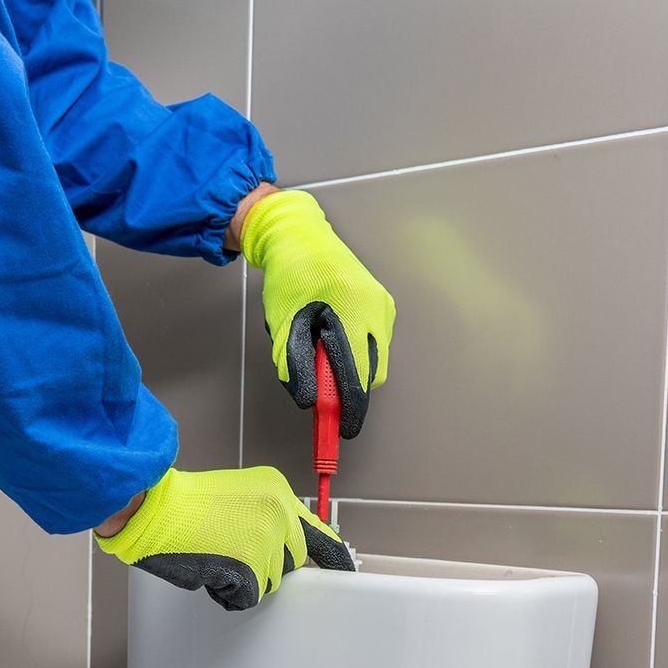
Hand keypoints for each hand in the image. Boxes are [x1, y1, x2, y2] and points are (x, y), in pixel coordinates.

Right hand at [95, 467, 354, 610]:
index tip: (347, 571)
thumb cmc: (183, 506)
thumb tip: (283, 547)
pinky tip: (209, 567)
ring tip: (214, 554)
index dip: (331, 556)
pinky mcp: (251, 565)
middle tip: (231, 553)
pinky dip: (228, 591)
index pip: (317, 531)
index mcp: (277, 492)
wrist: (153, 510)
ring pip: (270, 581)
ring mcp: (267, 539)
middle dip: (266, 565)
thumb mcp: (239, 497)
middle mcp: (279, 512)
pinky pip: (249, 596)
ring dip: (243, 578)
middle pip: (292, 560)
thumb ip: (267, 518)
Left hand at [240, 189, 394, 437]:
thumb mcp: (283, 324)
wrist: (302, 237)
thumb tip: (310, 401)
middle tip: (321, 390)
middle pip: (372, 373)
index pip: (358, 375)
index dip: (351, 408)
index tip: (344, 430)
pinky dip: (356, 352)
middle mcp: (375, 307)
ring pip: (375, 360)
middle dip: (349, 389)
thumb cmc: (290, 276)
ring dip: (352, 368)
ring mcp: (384, 305)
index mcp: (350, 309)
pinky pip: (375, 343)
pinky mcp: (384, 305)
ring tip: (322, 351)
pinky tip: (334, 336)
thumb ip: (295, 365)